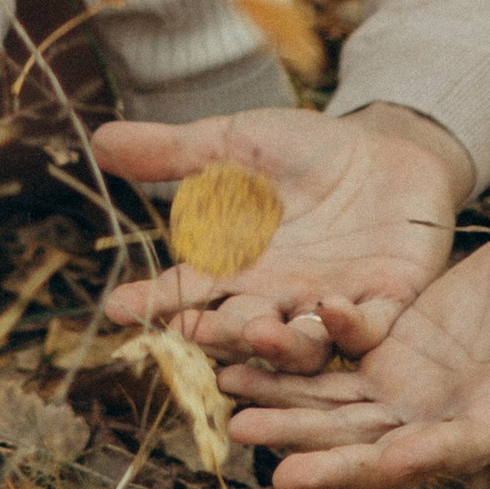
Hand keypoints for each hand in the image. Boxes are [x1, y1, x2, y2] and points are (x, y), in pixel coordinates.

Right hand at [96, 102, 471, 359]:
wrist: (390, 147)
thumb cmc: (308, 150)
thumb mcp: (237, 143)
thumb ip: (175, 152)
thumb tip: (99, 141)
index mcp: (241, 268)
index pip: (189, 292)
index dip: (154, 301)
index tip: (116, 308)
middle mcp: (280, 299)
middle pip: (241, 330)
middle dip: (218, 334)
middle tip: (192, 331)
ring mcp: (332, 306)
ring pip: (301, 347)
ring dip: (280, 347)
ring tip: (259, 331)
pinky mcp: (387, 302)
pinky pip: (366, 330)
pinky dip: (349, 326)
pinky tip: (331, 306)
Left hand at [223, 217, 489, 488]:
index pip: (461, 443)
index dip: (423, 456)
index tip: (384, 465)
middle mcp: (451, 414)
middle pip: (385, 449)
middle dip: (332, 460)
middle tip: (276, 469)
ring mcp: (415, 393)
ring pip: (343, 418)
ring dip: (292, 420)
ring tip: (235, 416)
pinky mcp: (389, 363)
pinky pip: (331, 377)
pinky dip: (289, 377)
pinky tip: (239, 368)